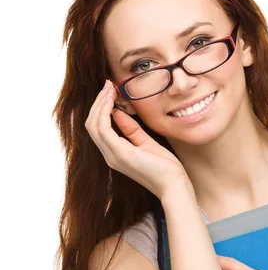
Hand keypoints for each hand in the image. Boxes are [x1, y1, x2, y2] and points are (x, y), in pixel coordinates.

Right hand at [85, 80, 188, 199]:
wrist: (173, 185)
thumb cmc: (165, 168)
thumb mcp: (147, 143)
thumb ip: (131, 130)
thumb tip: (118, 112)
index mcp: (115, 154)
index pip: (98, 128)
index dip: (101, 108)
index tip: (110, 90)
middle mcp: (110, 156)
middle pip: (92, 124)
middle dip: (98, 102)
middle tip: (107, 84)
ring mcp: (113, 156)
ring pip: (94, 125)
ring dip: (100, 103)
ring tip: (109, 88)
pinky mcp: (120, 154)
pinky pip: (103, 128)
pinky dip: (104, 111)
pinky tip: (112, 99)